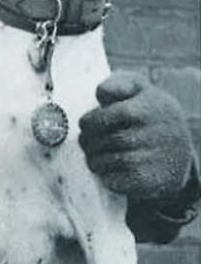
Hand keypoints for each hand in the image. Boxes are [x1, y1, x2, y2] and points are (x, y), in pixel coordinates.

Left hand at [79, 72, 193, 200]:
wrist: (180, 153)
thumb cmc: (151, 115)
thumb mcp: (142, 90)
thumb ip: (120, 82)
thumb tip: (101, 92)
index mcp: (150, 108)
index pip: (110, 116)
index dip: (91, 121)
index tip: (85, 123)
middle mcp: (153, 134)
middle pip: (105, 140)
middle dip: (87, 140)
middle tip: (84, 140)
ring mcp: (151, 158)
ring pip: (106, 161)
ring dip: (92, 158)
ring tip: (93, 153)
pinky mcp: (146, 180)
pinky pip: (113, 180)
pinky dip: (104, 175)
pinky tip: (106, 168)